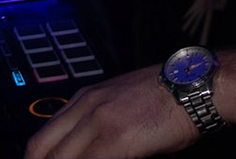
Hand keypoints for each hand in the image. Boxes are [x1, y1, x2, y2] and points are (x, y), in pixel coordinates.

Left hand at [24, 68, 197, 158]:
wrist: (194, 85)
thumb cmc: (166, 96)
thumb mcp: (119, 102)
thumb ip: (96, 123)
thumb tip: (83, 149)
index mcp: (83, 99)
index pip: (42, 138)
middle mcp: (86, 107)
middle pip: (42, 150)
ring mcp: (99, 122)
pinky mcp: (116, 139)